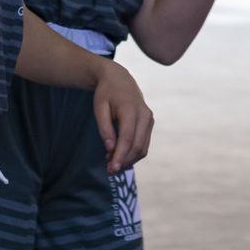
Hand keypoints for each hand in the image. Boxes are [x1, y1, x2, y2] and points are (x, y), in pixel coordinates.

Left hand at [93, 58, 153, 174]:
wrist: (119, 79)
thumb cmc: (106, 93)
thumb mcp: (99, 108)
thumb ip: (105, 129)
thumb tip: (110, 149)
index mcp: (131, 109)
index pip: (127, 138)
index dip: (120, 156)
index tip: (111, 169)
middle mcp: (145, 115)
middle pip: (137, 145)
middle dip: (124, 161)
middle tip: (109, 170)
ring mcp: (149, 119)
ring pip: (143, 148)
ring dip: (129, 159)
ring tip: (112, 163)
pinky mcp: (149, 123)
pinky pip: (144, 144)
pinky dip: (133, 153)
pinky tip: (119, 155)